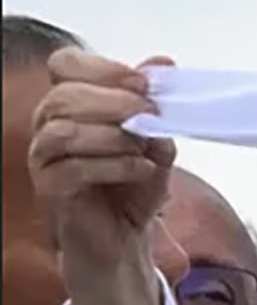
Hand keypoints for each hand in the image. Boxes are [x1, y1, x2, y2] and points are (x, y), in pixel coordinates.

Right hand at [28, 47, 176, 304]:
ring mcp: (46, 161)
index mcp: (74, 106)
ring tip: (145, 148)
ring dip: (112, 135)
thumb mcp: (157, 142)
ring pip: (61, 130)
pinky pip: (71, 169)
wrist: (127, 240)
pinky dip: (113, 165)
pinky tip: (141, 170)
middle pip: (63, 96)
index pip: (66, 65)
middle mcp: (51, 128)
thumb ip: (155, 107)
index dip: (102, 69)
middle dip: (112, 101)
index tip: (144, 83)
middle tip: (150, 113)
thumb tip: (163, 64)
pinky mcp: (51, 192)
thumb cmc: (135, 187)